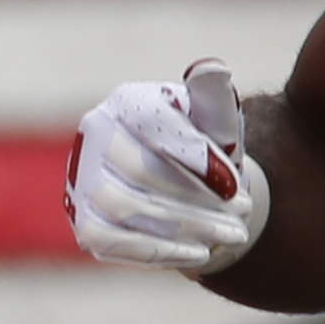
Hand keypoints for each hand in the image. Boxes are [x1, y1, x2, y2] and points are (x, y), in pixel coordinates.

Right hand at [68, 60, 272, 275]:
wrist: (183, 188)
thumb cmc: (203, 148)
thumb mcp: (216, 121)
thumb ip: (215, 98)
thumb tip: (212, 69)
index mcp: (127, 101)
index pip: (155, 127)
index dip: (196, 159)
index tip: (235, 184)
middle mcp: (93, 134)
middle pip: (138, 171)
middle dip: (196, 198)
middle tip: (242, 212)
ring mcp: (82, 179)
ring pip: (124, 208)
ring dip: (185, 226)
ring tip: (230, 234)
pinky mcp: (84, 221)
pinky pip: (112, 242)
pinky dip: (160, 251)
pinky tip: (200, 254)